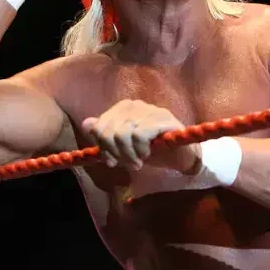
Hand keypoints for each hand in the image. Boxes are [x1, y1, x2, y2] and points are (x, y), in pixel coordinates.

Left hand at [81, 99, 199, 171]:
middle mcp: (134, 105)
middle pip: (108, 131)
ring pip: (122, 133)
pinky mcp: (163, 119)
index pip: (97, 127)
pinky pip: (139, 134)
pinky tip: (147, 154)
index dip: (102, 147)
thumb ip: (106, 136)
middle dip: (115, 153)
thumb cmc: (152, 149)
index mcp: (122, 108)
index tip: (112, 160)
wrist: (182, 155)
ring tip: (138, 161)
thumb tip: (87, 124)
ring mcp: (149, 110)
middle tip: (128, 164)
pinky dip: (140, 149)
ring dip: (128, 154)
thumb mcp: (124, 147)